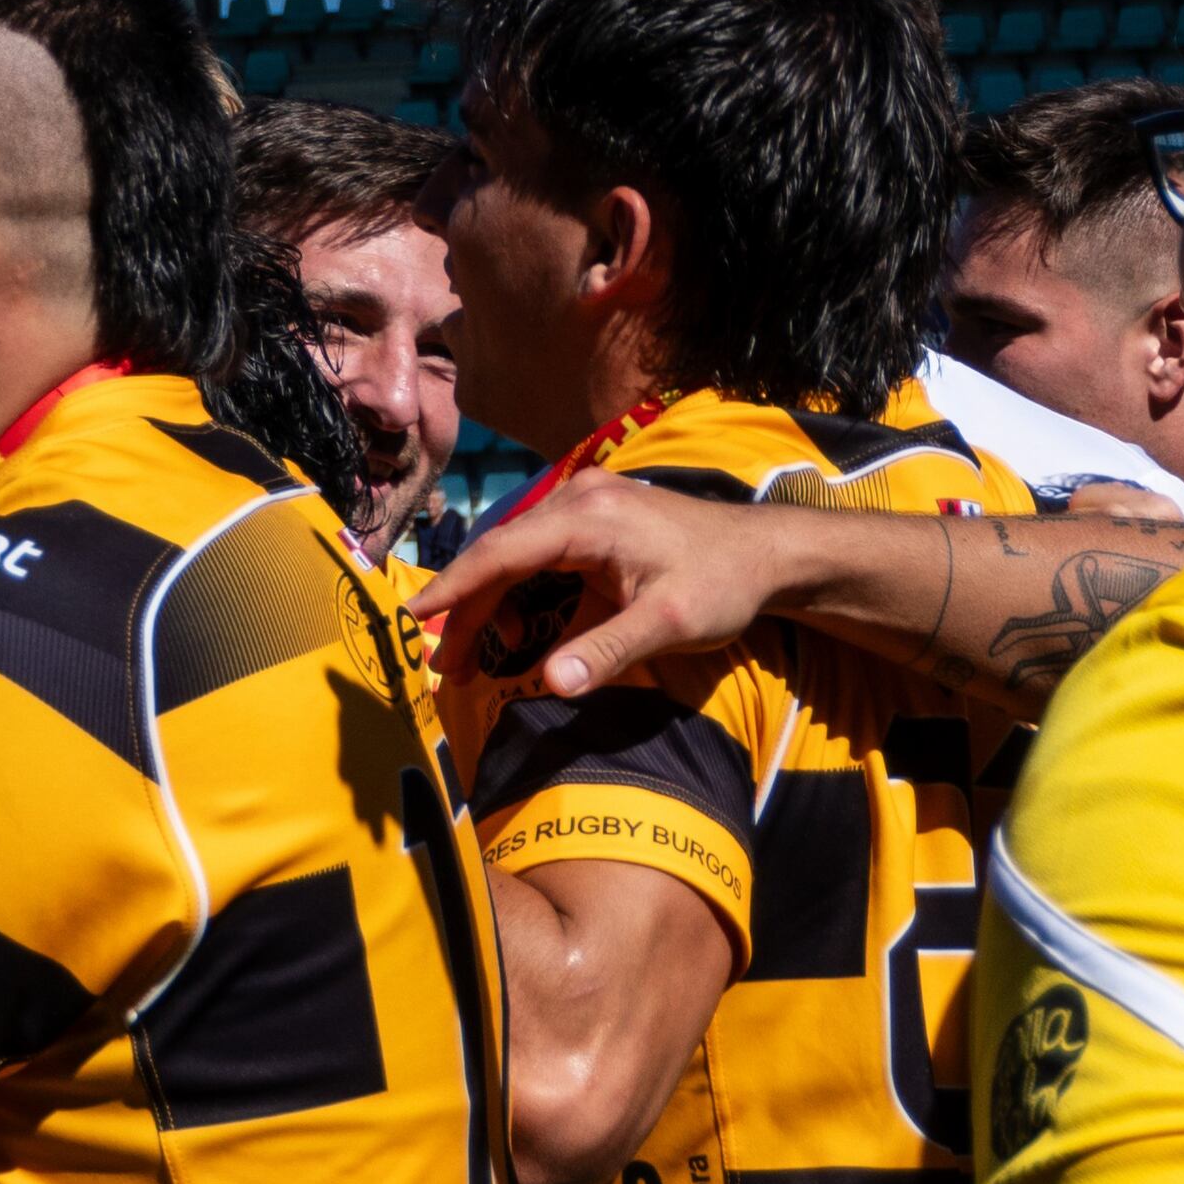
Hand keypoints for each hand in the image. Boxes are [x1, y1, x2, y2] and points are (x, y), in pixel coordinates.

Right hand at [407, 471, 784, 698]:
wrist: (769, 553)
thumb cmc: (723, 585)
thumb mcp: (670, 624)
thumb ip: (607, 651)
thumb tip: (552, 684)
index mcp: (588, 519)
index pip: (501, 553)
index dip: (453, 589)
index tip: (413, 620)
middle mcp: (576, 499)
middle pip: (500, 556)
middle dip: (468, 611)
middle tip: (447, 667)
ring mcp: (583, 503)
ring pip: (514, 555)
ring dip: (491, 604)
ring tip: (480, 658)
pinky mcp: (592, 516)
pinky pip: (536, 553)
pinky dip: (518, 591)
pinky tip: (522, 629)